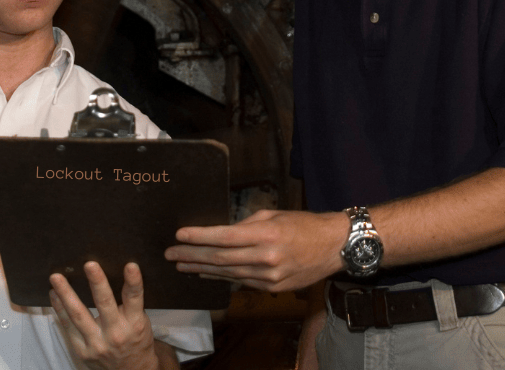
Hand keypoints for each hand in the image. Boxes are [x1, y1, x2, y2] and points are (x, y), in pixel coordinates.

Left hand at [49, 261, 161, 369]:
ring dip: (66, 294)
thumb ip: (129, 303)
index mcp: (135, 323)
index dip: (133, 281)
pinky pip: (68, 327)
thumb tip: (109, 274)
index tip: (130, 266)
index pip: (135, 298)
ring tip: (56, 278)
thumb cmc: (135, 340)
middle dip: (97, 282)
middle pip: (105, 304)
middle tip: (89, 264)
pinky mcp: (83, 351)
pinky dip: (60, 309)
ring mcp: (98, 343)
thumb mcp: (140, 321)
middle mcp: (116, 333)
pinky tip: (54, 295)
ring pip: (79, 316)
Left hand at [166, 209, 345, 292]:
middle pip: (220, 259)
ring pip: (227, 274)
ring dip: (201, 269)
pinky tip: (206, 273)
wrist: (333, 246)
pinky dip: (221, 277)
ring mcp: (269, 277)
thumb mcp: (273, 216)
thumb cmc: (304, 225)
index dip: (199, 237)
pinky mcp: (272, 288)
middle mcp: (265, 258)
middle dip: (191, 256)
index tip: (179, 235)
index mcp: (265, 234)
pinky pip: (240, 282)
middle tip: (170, 255)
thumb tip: (222, 233)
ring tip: (181, 265)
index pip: (223, 237)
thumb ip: (246, 225)